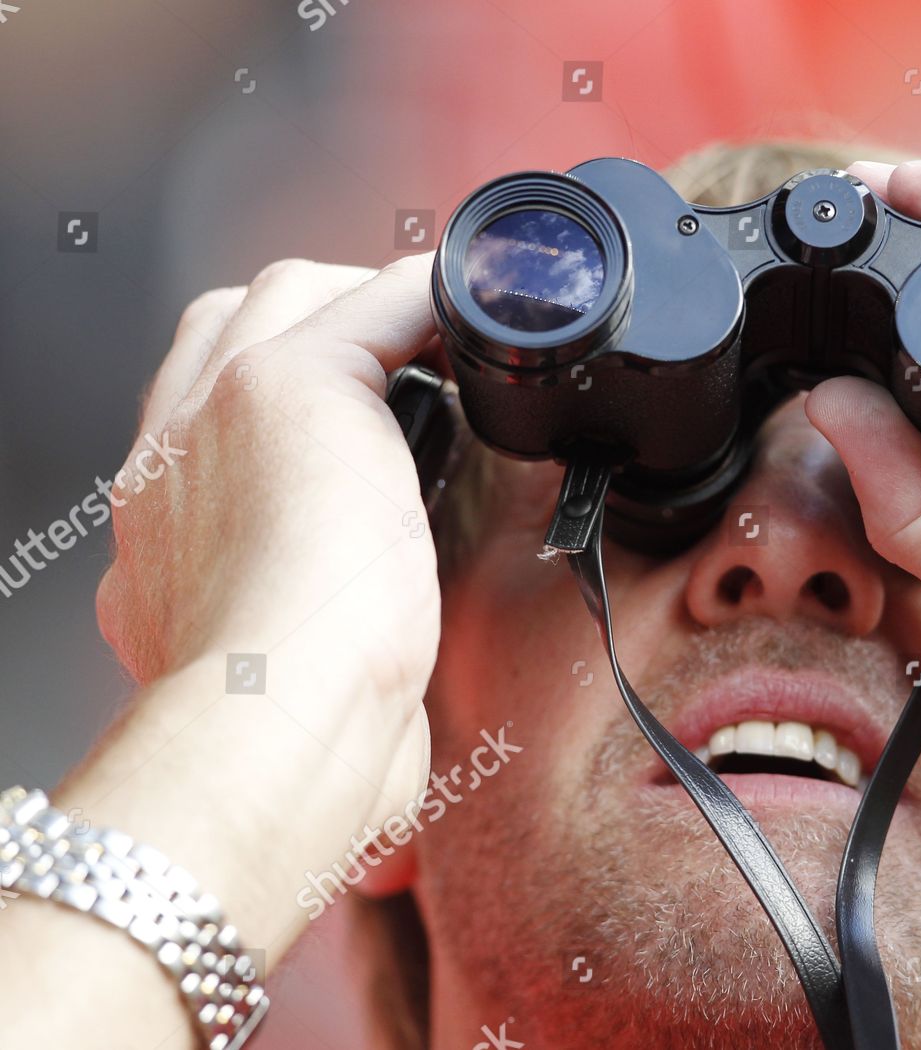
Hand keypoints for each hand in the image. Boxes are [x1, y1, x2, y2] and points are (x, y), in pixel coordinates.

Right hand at [86, 255, 438, 922]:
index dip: (278, 393)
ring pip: (288, 297)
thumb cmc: (283, 744)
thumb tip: (385, 702)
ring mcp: (214, 411)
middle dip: (315, 330)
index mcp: (162, 531)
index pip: (201, 415)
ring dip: (370, 308)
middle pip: (226, 329)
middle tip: (402, 366)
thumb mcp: (275, 697)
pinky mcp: (288, 386)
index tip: (358, 416)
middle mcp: (167, 459)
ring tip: (440, 348)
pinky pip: (377, 303)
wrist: (265, 736)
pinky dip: (431, 303)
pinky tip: (479, 328)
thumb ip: (308, 668)